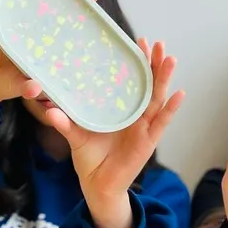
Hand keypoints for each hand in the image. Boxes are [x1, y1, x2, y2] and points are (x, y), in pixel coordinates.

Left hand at [45, 40, 184, 227]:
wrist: (97, 185)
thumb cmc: (89, 157)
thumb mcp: (75, 135)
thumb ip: (64, 122)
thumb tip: (48, 110)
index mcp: (118, 108)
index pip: (130, 81)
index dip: (136, 62)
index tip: (138, 42)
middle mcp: (134, 114)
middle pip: (148, 85)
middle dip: (154, 64)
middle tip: (158, 43)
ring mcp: (143, 127)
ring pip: (157, 99)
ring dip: (165, 79)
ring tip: (170, 59)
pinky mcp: (148, 142)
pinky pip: (161, 123)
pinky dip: (171, 109)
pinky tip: (179, 94)